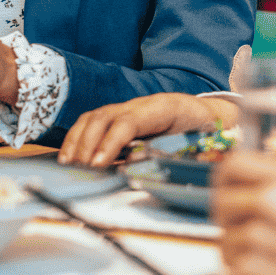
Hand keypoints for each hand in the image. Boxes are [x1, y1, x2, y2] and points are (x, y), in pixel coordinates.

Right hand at [58, 93, 235, 166]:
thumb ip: (171, 156)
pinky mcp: (120, 116)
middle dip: (88, 144)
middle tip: (81, 169)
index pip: (128, 122)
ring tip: (69, 165)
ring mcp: (128, 107)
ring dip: (77, 141)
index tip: (98, 165)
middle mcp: (140, 104)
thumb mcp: (195, 145)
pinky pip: (92, 122)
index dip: (110, 143)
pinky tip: (69, 156)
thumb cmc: (202, 132)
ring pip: (94, 117)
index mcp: (163, 108)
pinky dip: (77, 138)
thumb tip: (137, 168)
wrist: (207, 114)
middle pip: (104, 116)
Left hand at [215, 151, 275, 274]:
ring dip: (242, 259)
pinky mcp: (253, 272)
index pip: (233, 164)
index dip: (226, 179)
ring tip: (274, 267)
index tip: (229, 191)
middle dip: (232, 223)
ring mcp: (258, 236)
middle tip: (253, 240)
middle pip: (221, 204)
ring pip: (225, 244)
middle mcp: (268, 201)